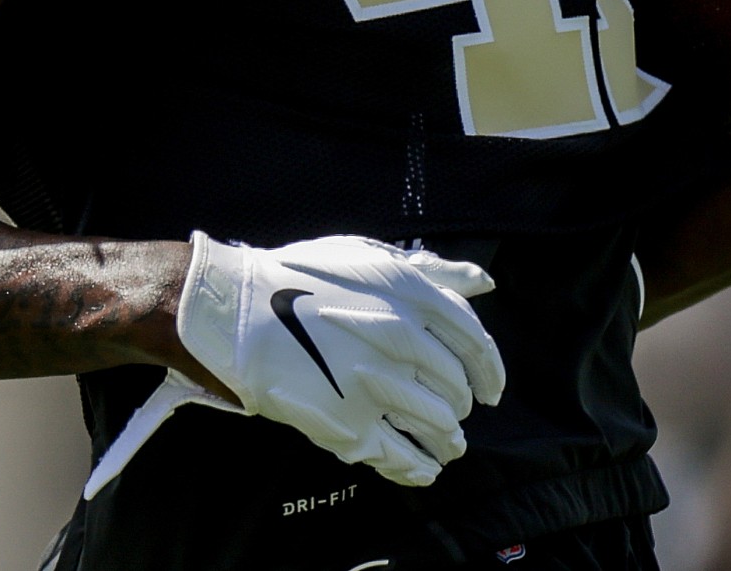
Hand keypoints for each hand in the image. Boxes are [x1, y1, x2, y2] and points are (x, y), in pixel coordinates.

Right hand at [173, 232, 506, 485]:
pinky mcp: (350, 425)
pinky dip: (419, 467)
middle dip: (462, 406)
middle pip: (456, 388)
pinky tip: (424, 469)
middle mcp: (402, 341)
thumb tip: (484, 283)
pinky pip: (400, 456)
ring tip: (450, 447)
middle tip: (459, 414)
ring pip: (437, 426)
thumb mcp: (371, 260)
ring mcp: (377, 385)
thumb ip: (434, 274)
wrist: (238, 312)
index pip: (475, 342)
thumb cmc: (303, 279)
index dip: (490, 371)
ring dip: (449, 441)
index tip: (492, 389)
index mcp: (412, 296)